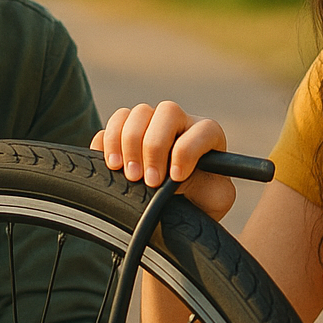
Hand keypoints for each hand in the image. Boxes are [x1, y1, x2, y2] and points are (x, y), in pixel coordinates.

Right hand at [93, 102, 235, 220]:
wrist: (177, 211)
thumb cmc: (201, 202)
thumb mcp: (216, 200)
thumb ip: (212, 189)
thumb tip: (183, 180)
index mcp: (206, 134)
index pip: (201, 130)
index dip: (186, 152)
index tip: (176, 178)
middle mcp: (179, 123)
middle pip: (166, 112)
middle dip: (154, 147)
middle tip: (149, 180)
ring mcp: (149, 124)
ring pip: (135, 113)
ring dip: (127, 144)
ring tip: (128, 175)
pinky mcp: (123, 134)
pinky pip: (110, 126)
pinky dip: (106, 144)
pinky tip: (111, 168)